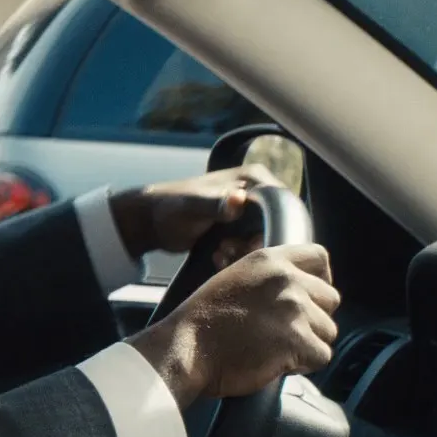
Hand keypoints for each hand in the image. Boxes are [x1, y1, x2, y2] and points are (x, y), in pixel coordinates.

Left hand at [108, 166, 283, 265]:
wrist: (151, 222)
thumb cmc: (169, 208)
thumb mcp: (193, 207)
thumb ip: (216, 204)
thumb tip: (239, 199)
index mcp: (254, 178)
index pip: (284, 204)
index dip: (276, 228)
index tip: (254, 244)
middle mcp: (258, 192)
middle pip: (279, 225)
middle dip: (258, 244)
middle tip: (232, 251)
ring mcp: (250, 210)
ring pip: (266, 238)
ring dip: (246, 253)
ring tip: (221, 254)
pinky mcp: (241, 227)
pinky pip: (253, 246)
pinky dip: (239, 256)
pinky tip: (219, 258)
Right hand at [126, 244, 339, 405]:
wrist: (185, 348)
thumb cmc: (202, 322)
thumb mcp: (233, 279)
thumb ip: (268, 279)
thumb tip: (298, 289)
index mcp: (270, 260)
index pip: (320, 257)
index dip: (321, 279)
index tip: (311, 296)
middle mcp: (287, 280)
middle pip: (330, 299)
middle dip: (314, 318)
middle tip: (285, 331)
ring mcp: (294, 310)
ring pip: (328, 330)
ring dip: (308, 343)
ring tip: (276, 348)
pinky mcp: (297, 340)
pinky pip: (322, 356)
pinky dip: (304, 365)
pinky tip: (278, 362)